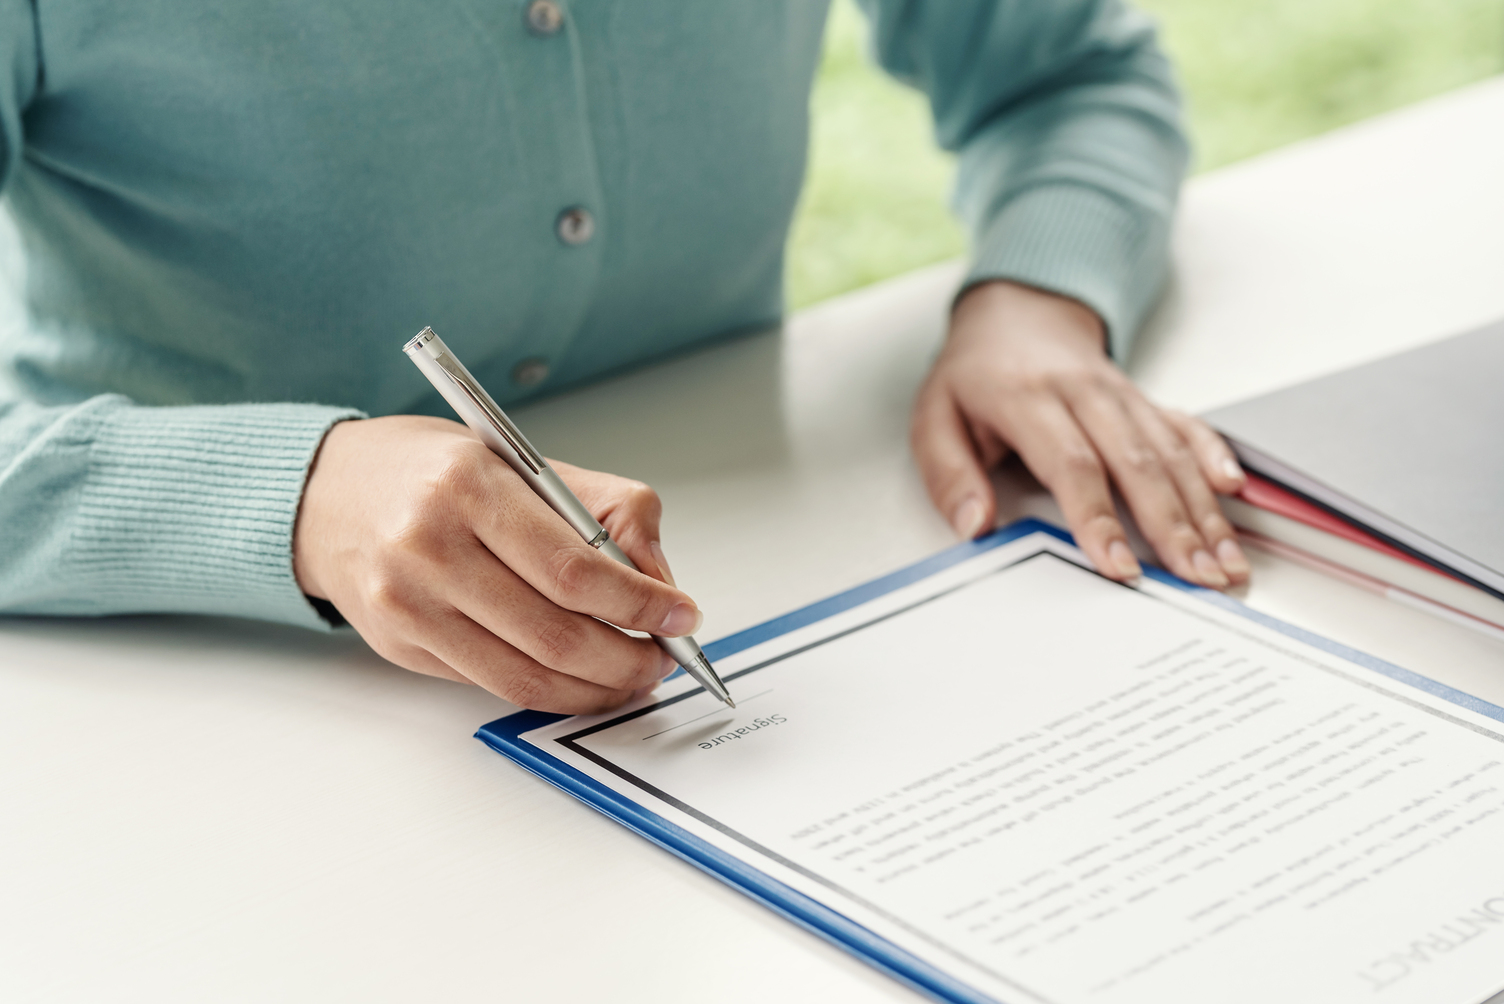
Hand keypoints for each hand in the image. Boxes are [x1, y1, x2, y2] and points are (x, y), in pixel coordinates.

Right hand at [293, 415, 699, 713]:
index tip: (681, 616)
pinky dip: (550, 691)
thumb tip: (658, 581)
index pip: (572, 568)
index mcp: (468, 488)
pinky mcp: (400, 646)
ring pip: (525, 676)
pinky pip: (492, 684)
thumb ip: (605, 509)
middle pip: (554, 633)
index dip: (638, 603)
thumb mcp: (523, 460)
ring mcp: (408, 606)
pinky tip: (581, 680)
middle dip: (627, 657)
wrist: (328, 494)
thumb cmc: (432, 473)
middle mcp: (429, 549)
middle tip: (664, 657)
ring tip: (632, 675)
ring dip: (596, 688)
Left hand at [910, 280, 1249, 587]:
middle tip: (1198, 577)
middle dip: (1173, 525)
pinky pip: (1187, 425)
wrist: (1016, 314)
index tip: (1120, 566)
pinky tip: (1233, 490)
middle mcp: (1085, 392)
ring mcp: (1122, 394)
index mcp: (1028, 398)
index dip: (1098, 518)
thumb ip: (949, 474)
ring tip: (1226, 561)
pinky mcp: (1145, 399)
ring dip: (1203, 509)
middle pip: (1137, 462)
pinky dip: (1214, 455)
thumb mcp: (934, 418)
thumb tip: (973, 525)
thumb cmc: (974, 377)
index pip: (1072, 463)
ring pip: (1170, 451)